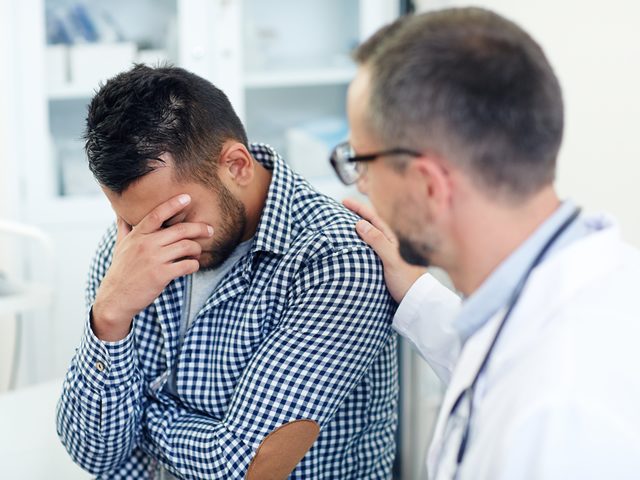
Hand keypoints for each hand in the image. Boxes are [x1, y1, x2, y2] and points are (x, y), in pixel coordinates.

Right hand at [91, 194, 212, 340]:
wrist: (116, 298)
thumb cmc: (121, 271)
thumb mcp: (120, 246)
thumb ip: (123, 227)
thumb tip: (118, 209)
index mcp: (137, 235)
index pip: (157, 214)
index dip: (173, 204)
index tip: (187, 197)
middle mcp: (146, 244)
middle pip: (180, 230)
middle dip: (199, 228)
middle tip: (210, 230)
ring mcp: (154, 259)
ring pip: (187, 247)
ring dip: (197, 249)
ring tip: (197, 252)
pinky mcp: (162, 275)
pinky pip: (187, 265)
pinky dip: (195, 265)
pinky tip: (193, 266)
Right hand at [343, 198, 425, 303]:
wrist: (414, 299)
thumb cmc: (406, 280)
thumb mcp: (391, 259)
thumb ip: (377, 241)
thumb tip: (359, 223)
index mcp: (392, 238)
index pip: (373, 217)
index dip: (359, 208)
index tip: (344, 201)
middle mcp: (389, 243)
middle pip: (370, 223)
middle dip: (356, 214)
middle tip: (340, 207)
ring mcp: (385, 253)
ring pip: (368, 235)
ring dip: (356, 227)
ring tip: (342, 223)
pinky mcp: (382, 264)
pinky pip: (367, 247)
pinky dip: (357, 242)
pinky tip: (350, 245)